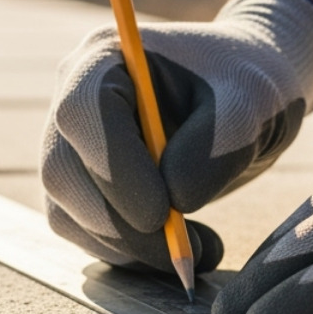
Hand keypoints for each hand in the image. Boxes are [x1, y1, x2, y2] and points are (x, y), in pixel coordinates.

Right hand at [41, 0, 312, 273]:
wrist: (242, 102)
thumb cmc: (245, 87)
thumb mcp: (249, 105)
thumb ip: (214, 146)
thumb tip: (173, 200)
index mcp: (105, 59)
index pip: (82, 113)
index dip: (113, 168)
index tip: (162, 214)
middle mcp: (73, 101)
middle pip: (63, 172)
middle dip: (120, 223)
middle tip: (185, 250)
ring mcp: (71, 148)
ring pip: (68, 213)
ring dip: (129, 248)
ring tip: (201, 249)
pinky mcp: (83, 190)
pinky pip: (85, 235)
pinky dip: (132, 255)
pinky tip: (184, 248)